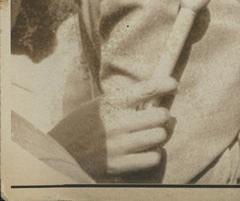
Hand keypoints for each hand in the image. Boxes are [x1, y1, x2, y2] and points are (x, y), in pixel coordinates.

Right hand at [48, 77, 176, 179]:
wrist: (57, 154)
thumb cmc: (81, 125)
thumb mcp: (98, 104)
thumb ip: (125, 99)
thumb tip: (157, 91)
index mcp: (111, 103)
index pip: (147, 89)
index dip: (165, 85)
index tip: (172, 85)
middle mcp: (117, 123)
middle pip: (161, 115)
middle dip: (162, 116)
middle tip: (156, 118)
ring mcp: (118, 145)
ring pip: (159, 135)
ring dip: (159, 134)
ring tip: (151, 134)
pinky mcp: (119, 164)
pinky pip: (152, 157)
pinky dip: (154, 153)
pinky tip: (146, 150)